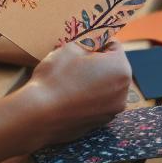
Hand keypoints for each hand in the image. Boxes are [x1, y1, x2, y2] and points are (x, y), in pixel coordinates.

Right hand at [13, 42, 133, 149]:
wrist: (38, 116)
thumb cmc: (55, 78)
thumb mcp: (71, 47)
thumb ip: (90, 41)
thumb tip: (96, 40)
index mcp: (121, 70)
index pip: (113, 46)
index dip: (96, 42)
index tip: (81, 45)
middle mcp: (123, 92)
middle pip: (112, 67)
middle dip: (97, 61)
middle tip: (74, 62)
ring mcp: (112, 110)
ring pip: (106, 85)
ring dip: (93, 79)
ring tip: (71, 79)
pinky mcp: (101, 122)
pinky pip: (98, 101)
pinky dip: (89, 96)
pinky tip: (71, 95)